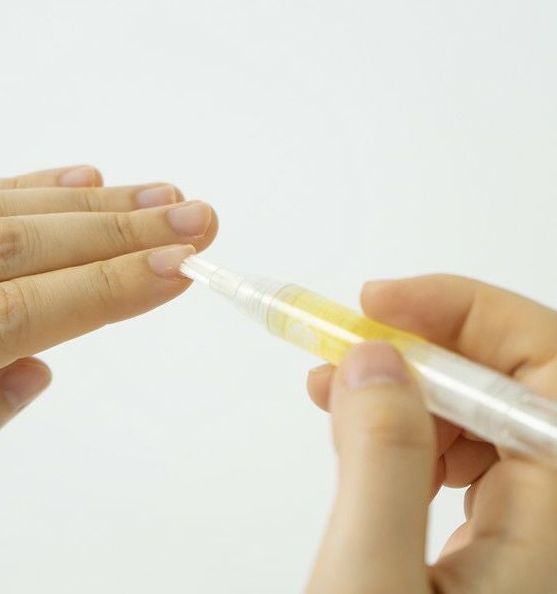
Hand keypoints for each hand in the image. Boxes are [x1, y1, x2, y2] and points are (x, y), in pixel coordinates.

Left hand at [0, 165, 216, 458]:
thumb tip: (39, 368)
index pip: (20, 312)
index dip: (107, 287)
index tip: (182, 268)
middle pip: (19, 247)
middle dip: (121, 231)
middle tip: (197, 219)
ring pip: (1, 210)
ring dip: (94, 204)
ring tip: (164, 196)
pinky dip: (32, 187)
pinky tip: (86, 180)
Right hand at [306, 276, 556, 592]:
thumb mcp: (372, 580)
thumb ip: (382, 463)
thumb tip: (375, 359)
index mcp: (556, 515)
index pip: (547, 361)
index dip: (463, 310)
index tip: (378, 303)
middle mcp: (556, 513)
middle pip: (511, 380)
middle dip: (420, 349)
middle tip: (345, 347)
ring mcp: (532, 527)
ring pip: (480, 412)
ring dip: (404, 388)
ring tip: (334, 397)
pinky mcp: (499, 537)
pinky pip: (462, 449)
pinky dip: (405, 427)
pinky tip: (362, 438)